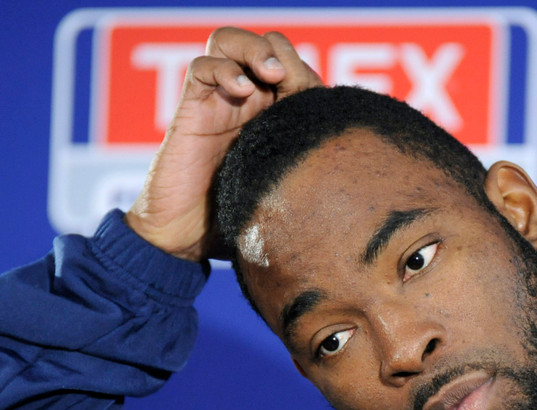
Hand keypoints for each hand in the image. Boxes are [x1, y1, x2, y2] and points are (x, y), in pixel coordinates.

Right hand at [125, 28, 321, 261]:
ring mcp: (217, 103)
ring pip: (230, 43)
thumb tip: (353, 173)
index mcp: (273, 120)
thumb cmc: (233, 224)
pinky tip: (240, 89)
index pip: (296, 73)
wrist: (183, 240)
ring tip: (270, 73)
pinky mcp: (191, 111)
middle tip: (291, 82)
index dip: (309, 77)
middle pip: (266, 47)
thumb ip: (306, 177)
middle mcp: (245, 105)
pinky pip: (202, 68)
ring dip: (255, 49)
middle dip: (284, 55)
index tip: (318, 104)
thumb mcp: (281, 196)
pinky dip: (223, 67)